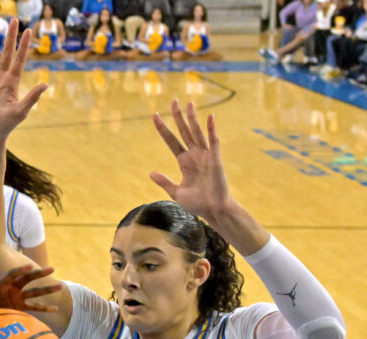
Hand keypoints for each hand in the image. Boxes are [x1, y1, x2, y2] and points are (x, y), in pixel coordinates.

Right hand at [0, 19, 46, 142]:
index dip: (23, 44)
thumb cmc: (5, 126)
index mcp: (12, 82)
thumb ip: (31, 97)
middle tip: (13, 20)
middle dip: (10, 37)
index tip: (28, 30)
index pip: (19, 59)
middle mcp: (2, 78)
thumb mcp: (20, 111)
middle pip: (6, 52)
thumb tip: (46, 84)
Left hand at [0, 264, 62, 314]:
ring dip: (47, 290)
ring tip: (60, 286)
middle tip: (52, 268)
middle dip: (39, 274)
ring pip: (34, 292)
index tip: (30, 266)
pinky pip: (34, 307)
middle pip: (27, 279)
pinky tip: (55, 308)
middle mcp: (11, 289)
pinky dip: (44, 308)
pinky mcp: (20, 307)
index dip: (21, 270)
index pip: (12, 275)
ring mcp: (17, 298)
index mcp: (0, 285)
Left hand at [150, 100, 230, 223]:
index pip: (171, 141)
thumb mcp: (176, 192)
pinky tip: (210, 117)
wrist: (213, 210)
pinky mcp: (215, 159)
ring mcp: (205, 155)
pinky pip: (213, 141)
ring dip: (193, 118)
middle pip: (184, 131)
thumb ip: (165, 181)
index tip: (155, 115)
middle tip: (172, 100)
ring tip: (188, 103)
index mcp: (184, 161)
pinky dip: (211, 129)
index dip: (163, 128)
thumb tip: (151, 173)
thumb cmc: (197, 203)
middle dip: (178, 116)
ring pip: (197, 132)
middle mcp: (194, 155)